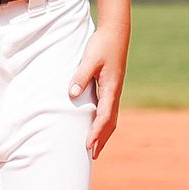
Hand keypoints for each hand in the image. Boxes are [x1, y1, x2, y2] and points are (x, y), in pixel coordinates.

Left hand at [69, 21, 129, 159]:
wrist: (116, 33)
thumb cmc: (102, 45)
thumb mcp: (90, 59)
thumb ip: (81, 76)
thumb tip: (72, 94)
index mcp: (111, 89)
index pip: (103, 117)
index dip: (95, 133)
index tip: (87, 146)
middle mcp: (115, 93)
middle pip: (110, 123)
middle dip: (102, 140)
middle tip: (93, 156)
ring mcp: (115, 90)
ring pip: (112, 118)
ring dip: (104, 133)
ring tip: (96, 147)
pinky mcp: (112, 86)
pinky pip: (109, 110)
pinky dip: (104, 122)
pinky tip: (97, 124)